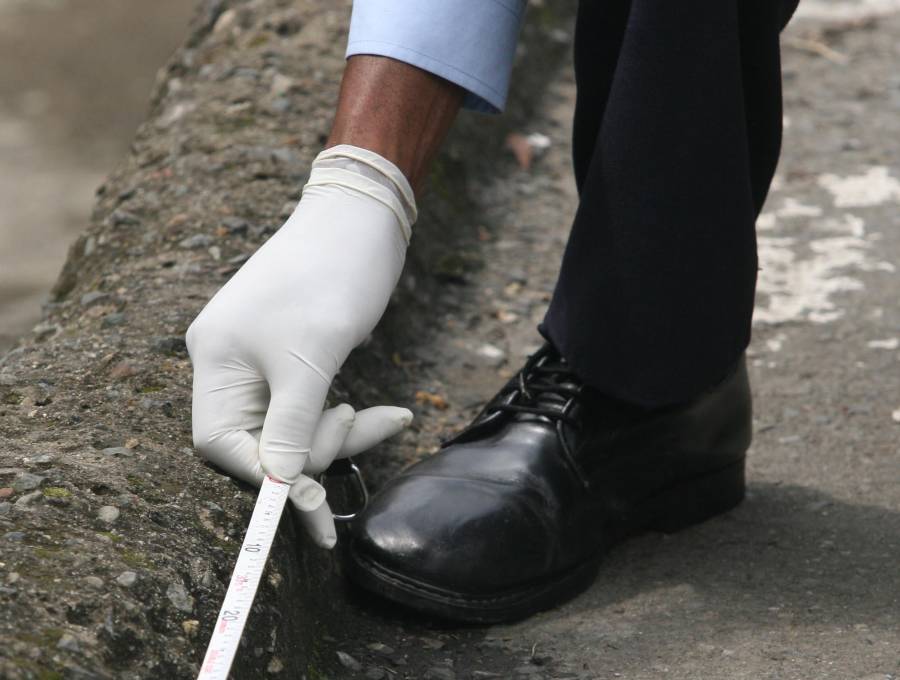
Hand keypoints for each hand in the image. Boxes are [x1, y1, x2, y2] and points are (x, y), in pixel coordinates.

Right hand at [186, 145, 416, 547]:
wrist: (365, 217)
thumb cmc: (334, 275)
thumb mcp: (312, 356)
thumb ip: (293, 425)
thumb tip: (281, 487)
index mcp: (217, 360)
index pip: (221, 444)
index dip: (266, 478)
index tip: (311, 505)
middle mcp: (231, 365)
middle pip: (263, 442)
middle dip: (317, 447)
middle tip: (363, 422)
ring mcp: (264, 363)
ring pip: (296, 430)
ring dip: (341, 433)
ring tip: (386, 416)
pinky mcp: (297, 361)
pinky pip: (315, 409)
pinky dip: (348, 418)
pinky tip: (391, 414)